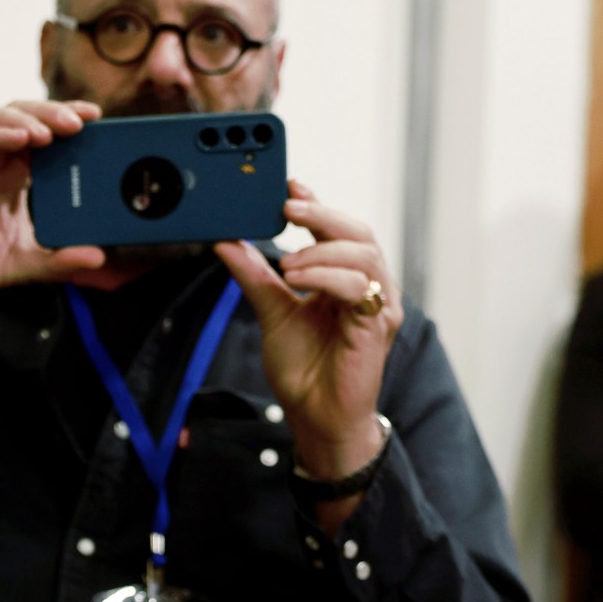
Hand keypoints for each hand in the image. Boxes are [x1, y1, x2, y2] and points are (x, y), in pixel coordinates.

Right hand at [0, 100, 109, 317]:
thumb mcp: (21, 262)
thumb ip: (57, 259)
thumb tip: (97, 256)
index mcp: (13, 173)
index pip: (45, 133)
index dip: (68, 118)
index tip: (97, 117)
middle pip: (23, 116)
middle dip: (52, 113)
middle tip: (81, 122)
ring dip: (25, 119)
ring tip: (50, 132)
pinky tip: (17, 138)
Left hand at [217, 181, 399, 483]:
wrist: (316, 417)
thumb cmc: (304, 368)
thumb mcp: (272, 312)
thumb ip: (254, 276)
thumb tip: (225, 241)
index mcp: (345, 278)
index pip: (337, 230)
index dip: (317, 203)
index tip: (289, 184)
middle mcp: (368, 286)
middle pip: (358, 232)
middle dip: (323, 213)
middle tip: (289, 205)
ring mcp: (377, 305)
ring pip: (363, 254)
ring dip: (322, 250)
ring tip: (287, 262)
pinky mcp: (376, 326)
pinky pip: (359, 288)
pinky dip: (327, 277)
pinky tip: (299, 279)